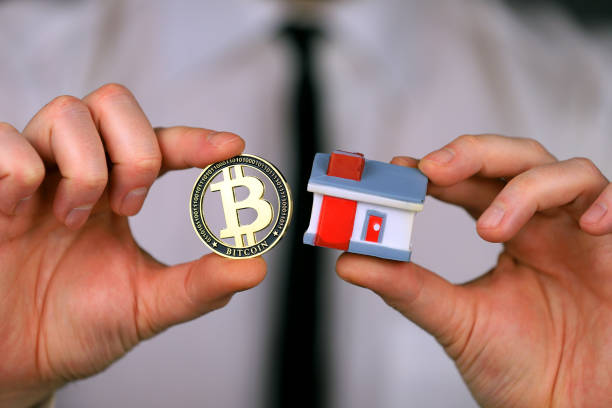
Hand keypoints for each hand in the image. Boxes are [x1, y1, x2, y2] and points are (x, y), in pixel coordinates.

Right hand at [0, 84, 265, 407]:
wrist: (17, 363)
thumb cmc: (78, 327)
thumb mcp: (147, 305)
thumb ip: (199, 285)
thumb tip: (256, 267)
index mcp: (118, 194)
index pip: (161, 145)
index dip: (196, 140)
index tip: (233, 147)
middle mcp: (78, 173)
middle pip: (113, 102)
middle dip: (134, 149)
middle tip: (130, 205)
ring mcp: (33, 176)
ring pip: (67, 112)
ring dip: (85, 166)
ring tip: (74, 220)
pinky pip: (3, 141)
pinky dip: (21, 171)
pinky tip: (19, 215)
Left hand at [336, 135, 611, 406]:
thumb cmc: (519, 370)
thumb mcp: (456, 321)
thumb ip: (407, 288)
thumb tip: (347, 261)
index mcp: (507, 233)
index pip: (470, 183)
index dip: (437, 170)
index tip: (397, 170)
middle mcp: (544, 225)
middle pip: (516, 160)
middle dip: (473, 156)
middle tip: (431, 170)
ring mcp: (583, 235)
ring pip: (565, 174)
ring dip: (523, 190)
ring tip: (489, 229)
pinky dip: (604, 203)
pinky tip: (582, 223)